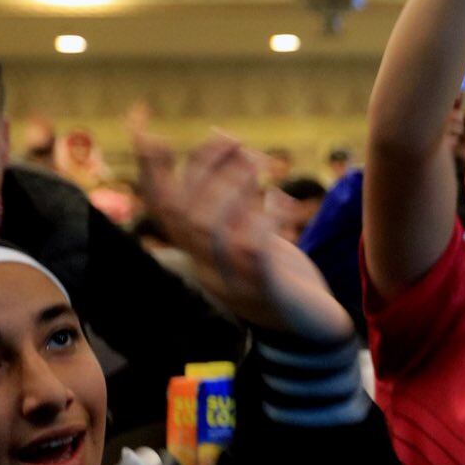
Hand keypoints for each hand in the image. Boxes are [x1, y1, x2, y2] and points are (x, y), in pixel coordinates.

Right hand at [136, 130, 354, 345]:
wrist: (314, 330)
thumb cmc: (281, 274)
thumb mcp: (252, 233)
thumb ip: (236, 199)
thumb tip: (227, 142)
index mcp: (198, 254)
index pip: (162, 211)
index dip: (150, 173)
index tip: (150, 133)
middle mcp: (207, 269)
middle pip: (185, 216)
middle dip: (204, 170)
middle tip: (235, 140)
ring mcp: (234, 283)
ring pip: (211, 233)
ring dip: (231, 188)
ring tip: (257, 161)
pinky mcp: (268, 292)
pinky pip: (254, 253)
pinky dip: (265, 218)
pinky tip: (282, 199)